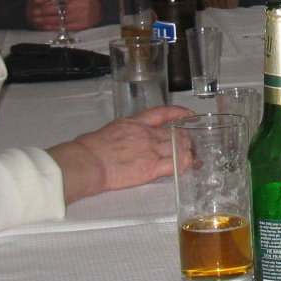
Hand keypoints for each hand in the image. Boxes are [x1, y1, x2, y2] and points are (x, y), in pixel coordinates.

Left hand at [26, 0, 102, 31]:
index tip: (36, 0)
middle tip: (34, 12)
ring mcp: (82, 15)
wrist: (100, 9)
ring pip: (61, 18)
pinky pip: (65, 26)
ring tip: (36, 20)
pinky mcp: (82, 25)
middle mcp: (81, 3)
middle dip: (44, 10)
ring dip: (46, 20)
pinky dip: (54, 27)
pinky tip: (46, 26)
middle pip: (59, 7)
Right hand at [48, 104, 193, 202]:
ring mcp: (150, 150)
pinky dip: (184, 165)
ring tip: (193, 159)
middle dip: (186, 140)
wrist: (87, 162)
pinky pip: (175, 165)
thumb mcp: (107, 131)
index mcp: (134, 124)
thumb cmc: (88, 149)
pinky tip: (188, 167)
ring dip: (188, 153)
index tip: (188, 114)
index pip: (162, 113)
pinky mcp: (150, 168)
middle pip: (175, 133)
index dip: (178, 113)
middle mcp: (146, 134)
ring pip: (179, 147)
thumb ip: (122, 134)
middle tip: (191, 148)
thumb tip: (120, 140)